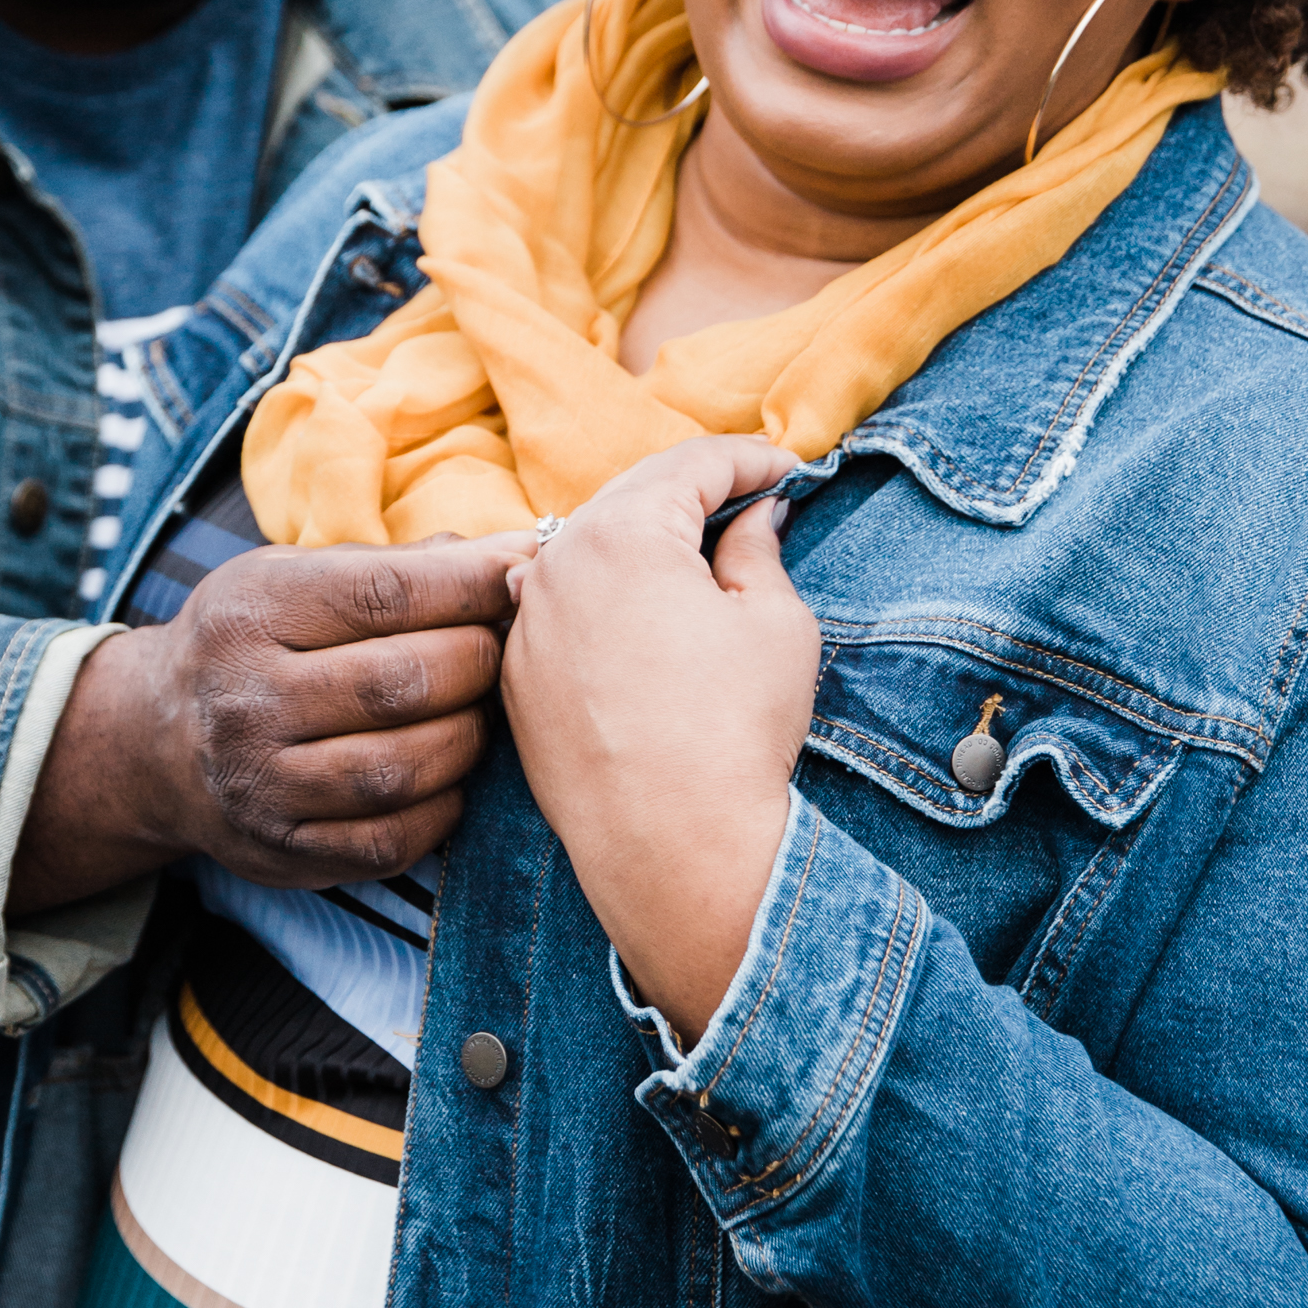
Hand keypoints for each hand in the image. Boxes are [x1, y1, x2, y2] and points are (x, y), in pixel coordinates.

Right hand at [10, 533, 529, 912]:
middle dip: (478, 660)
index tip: (521, 572)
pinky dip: (443, 806)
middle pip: (402, 683)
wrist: (158, 740)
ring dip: (468, 736)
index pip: (383, 593)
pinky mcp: (283, 851)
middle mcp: (247, 699)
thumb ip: (403, 565)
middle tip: (502, 649)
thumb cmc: (256, 640)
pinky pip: (392, 839)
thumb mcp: (297, 576)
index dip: (470, 584)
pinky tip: (447, 773)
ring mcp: (260, 784)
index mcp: (253, 611)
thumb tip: (518, 554)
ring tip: (478, 711)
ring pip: (402, 767)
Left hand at [501, 438, 816, 1047]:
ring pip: (587, 549)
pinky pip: (560, 608)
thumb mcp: (774, 622)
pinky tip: (644, 613)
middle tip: (751, 496)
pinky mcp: (516, 675)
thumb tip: (753, 517)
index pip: (693, 464)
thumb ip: (757, 550)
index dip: (751, 459)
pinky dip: (603, 596)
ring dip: (642, 540)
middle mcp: (554, 562)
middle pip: (632, 497)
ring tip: (699, 550)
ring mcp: (525, 621)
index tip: (790, 469)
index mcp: (621, 532)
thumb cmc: (734, 731)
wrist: (671, 848)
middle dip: (694, 491)